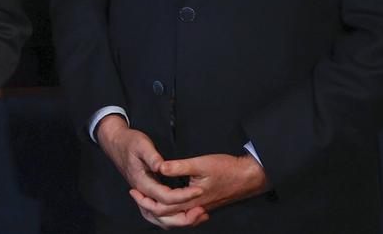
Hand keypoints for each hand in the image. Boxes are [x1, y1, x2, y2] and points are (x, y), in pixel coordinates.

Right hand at [95, 115, 206, 228]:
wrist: (116, 143)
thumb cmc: (129, 142)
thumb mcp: (141, 144)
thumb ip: (152, 157)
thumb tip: (162, 167)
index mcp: (142, 181)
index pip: (165, 197)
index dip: (183, 195)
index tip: (199, 190)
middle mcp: (142, 192)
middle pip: (163, 214)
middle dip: (184, 215)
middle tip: (202, 210)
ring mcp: (143, 195)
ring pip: (160, 218)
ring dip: (179, 220)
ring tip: (197, 215)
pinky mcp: (147, 195)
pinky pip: (159, 214)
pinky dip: (173, 218)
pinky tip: (186, 213)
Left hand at [128, 153, 268, 226]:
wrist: (248, 176)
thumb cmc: (227, 169)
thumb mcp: (201, 163)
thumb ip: (179, 166)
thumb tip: (160, 167)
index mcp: (191, 199)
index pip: (162, 208)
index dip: (146, 201)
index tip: (134, 191)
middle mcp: (195, 207)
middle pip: (167, 218)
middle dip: (148, 209)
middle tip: (136, 196)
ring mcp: (200, 207)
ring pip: (176, 218)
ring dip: (159, 212)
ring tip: (146, 202)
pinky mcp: (204, 205)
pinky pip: (184, 215)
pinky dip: (172, 212)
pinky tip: (168, 204)